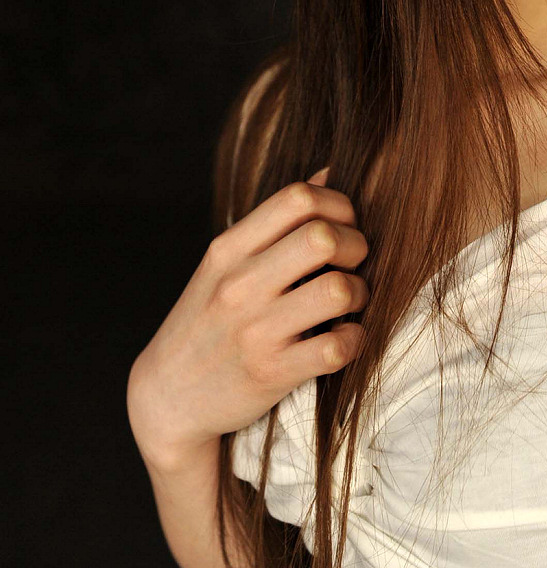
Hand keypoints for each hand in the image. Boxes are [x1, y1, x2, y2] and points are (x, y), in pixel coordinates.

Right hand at [127, 167, 369, 470]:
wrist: (167, 395)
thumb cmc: (209, 318)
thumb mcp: (225, 263)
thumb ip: (275, 222)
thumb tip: (328, 172)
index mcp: (229, 249)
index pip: (298, 198)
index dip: (338, 204)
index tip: (342, 226)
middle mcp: (240, 285)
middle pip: (324, 236)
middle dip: (356, 246)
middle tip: (351, 264)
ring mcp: (256, 331)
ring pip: (339, 290)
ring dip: (359, 294)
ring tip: (348, 303)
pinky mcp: (273, 373)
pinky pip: (338, 347)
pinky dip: (354, 340)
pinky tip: (343, 338)